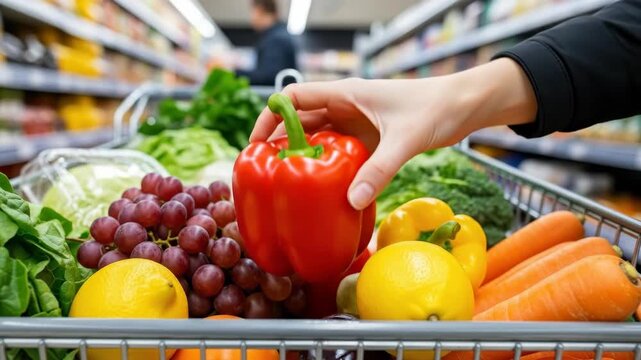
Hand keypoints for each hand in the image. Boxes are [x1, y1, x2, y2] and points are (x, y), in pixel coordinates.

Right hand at [250, 59, 536, 209]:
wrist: (464, 106)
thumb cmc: (435, 108)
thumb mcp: (405, 139)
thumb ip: (379, 169)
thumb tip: (351, 201)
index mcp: (345, 93)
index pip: (293, 98)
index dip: (270, 117)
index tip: (256, 145)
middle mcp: (345, 106)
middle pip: (300, 121)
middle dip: (281, 144)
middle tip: (266, 174)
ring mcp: (356, 122)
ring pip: (318, 138)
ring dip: (303, 157)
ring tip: (288, 185)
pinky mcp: (369, 138)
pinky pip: (339, 152)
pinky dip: (327, 166)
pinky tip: (324, 189)